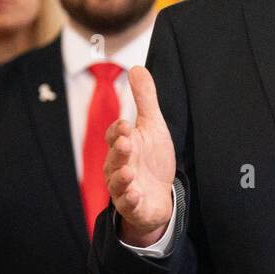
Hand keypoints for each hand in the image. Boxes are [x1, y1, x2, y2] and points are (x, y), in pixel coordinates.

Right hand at [106, 66, 175, 246]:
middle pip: (115, 157)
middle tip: (126, 143)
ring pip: (118, 182)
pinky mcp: (133, 206)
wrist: (159, 195)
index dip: (118, 131)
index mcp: (123, 145)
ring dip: (122, 177)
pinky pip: (128, 204)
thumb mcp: (152, 126)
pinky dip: (131, 200)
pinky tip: (136, 195)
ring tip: (129, 172)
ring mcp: (125, 187)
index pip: (115, 135)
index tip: (125, 124)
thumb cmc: (152, 159)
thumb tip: (137, 67)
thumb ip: (144, 99)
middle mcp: (119, 165)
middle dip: (119, 151)